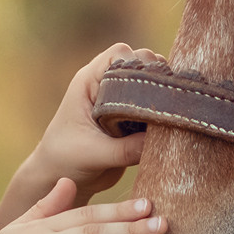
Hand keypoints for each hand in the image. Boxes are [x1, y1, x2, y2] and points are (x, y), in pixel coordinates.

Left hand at [28, 42, 160, 196]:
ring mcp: (122, 102)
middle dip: (156, 78)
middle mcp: (107, 87)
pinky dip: (164, 115)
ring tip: (172, 115)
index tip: (150, 82)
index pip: (119, 54)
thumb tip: (160, 139)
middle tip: (166, 101)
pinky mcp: (132, 120)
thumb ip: (125, 149)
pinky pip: (154, 109)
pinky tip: (172, 128)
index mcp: (89, 82)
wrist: (61, 179)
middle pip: (142, 64)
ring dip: (163, 97)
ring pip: (152, 86)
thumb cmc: (65, 160)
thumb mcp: (93, 154)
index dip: (137, 61)